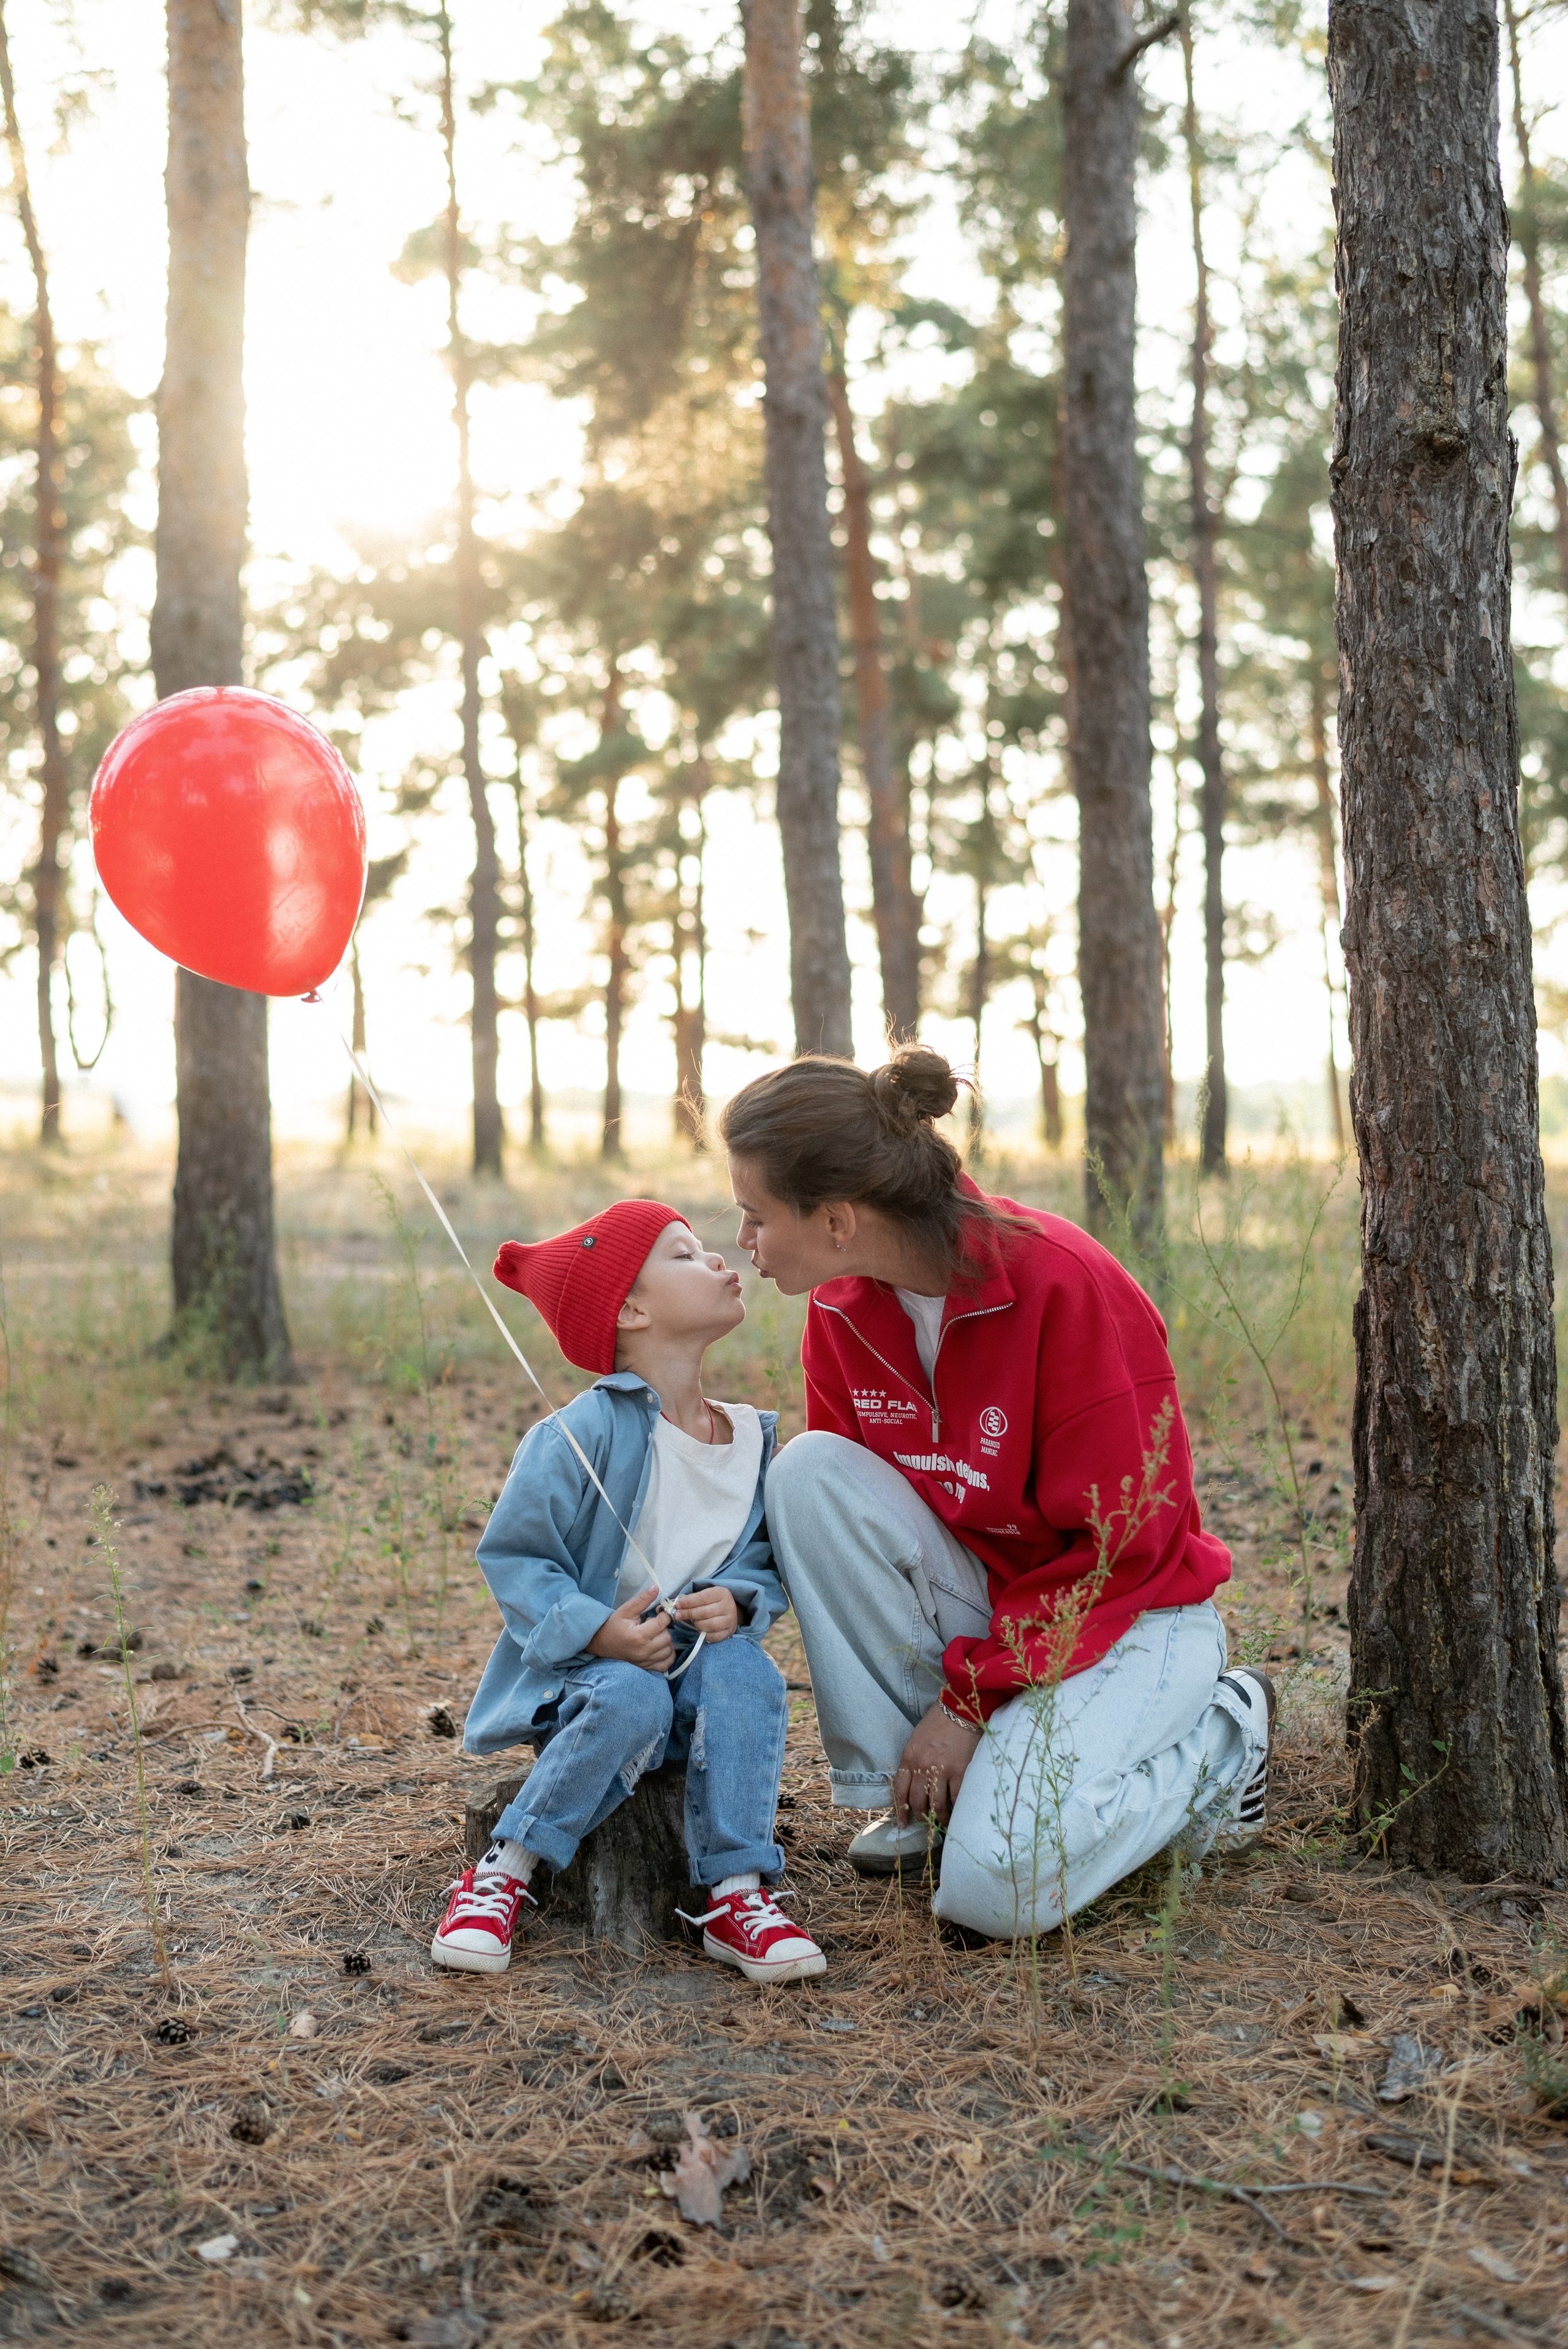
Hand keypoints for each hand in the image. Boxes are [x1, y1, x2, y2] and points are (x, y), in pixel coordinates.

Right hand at [588, 1586, 674, 1672]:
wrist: (600, 1643)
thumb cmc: (613, 1625)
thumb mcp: (625, 1610)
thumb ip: (642, 1599)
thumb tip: (657, 1587)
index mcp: (638, 1636)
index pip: (663, 1623)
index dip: (664, 1614)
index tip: (658, 1612)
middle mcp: (643, 1651)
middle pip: (667, 1637)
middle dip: (663, 1628)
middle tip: (654, 1624)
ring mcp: (645, 1661)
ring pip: (668, 1650)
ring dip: (666, 1641)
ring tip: (655, 1635)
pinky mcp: (646, 1667)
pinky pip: (665, 1664)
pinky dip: (667, 1655)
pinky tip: (661, 1647)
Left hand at [672, 1586, 739, 1642]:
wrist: (730, 1611)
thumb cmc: (713, 1602)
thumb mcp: (705, 1595)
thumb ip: (692, 1599)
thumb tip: (677, 1605)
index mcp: (722, 1593)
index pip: (703, 1597)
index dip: (688, 1602)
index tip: (677, 1605)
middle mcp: (728, 1606)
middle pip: (705, 1612)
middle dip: (689, 1614)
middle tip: (678, 1615)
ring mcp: (730, 1620)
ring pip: (709, 1625)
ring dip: (697, 1624)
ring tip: (693, 1621)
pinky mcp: (729, 1632)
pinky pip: (713, 1636)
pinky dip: (703, 1634)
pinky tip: (700, 1629)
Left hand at [892, 1701, 981, 1826]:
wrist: (960, 1709)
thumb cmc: (938, 1722)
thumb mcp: (917, 1740)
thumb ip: (913, 1761)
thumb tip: (915, 1784)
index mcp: (909, 1757)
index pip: (900, 1790)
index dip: (901, 1810)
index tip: (904, 1823)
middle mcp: (922, 1766)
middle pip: (917, 1801)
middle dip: (920, 1817)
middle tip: (925, 1824)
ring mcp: (942, 1769)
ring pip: (936, 1804)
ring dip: (938, 1818)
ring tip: (942, 1825)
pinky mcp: (960, 1771)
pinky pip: (956, 1798)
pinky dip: (956, 1809)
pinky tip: (957, 1815)